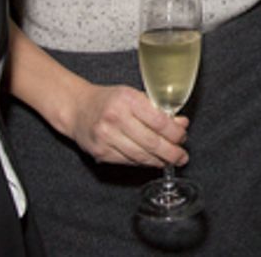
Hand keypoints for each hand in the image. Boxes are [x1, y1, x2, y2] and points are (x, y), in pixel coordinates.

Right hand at [66, 82, 189, 167]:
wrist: (77, 108)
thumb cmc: (109, 100)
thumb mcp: (134, 96)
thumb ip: (158, 109)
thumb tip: (181, 123)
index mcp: (127, 99)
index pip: (159, 121)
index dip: (175, 133)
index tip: (183, 137)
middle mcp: (115, 118)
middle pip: (151, 142)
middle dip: (172, 152)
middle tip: (182, 156)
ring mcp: (106, 137)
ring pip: (141, 156)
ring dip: (159, 160)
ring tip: (171, 160)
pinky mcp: (101, 152)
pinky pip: (129, 162)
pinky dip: (144, 163)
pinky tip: (153, 161)